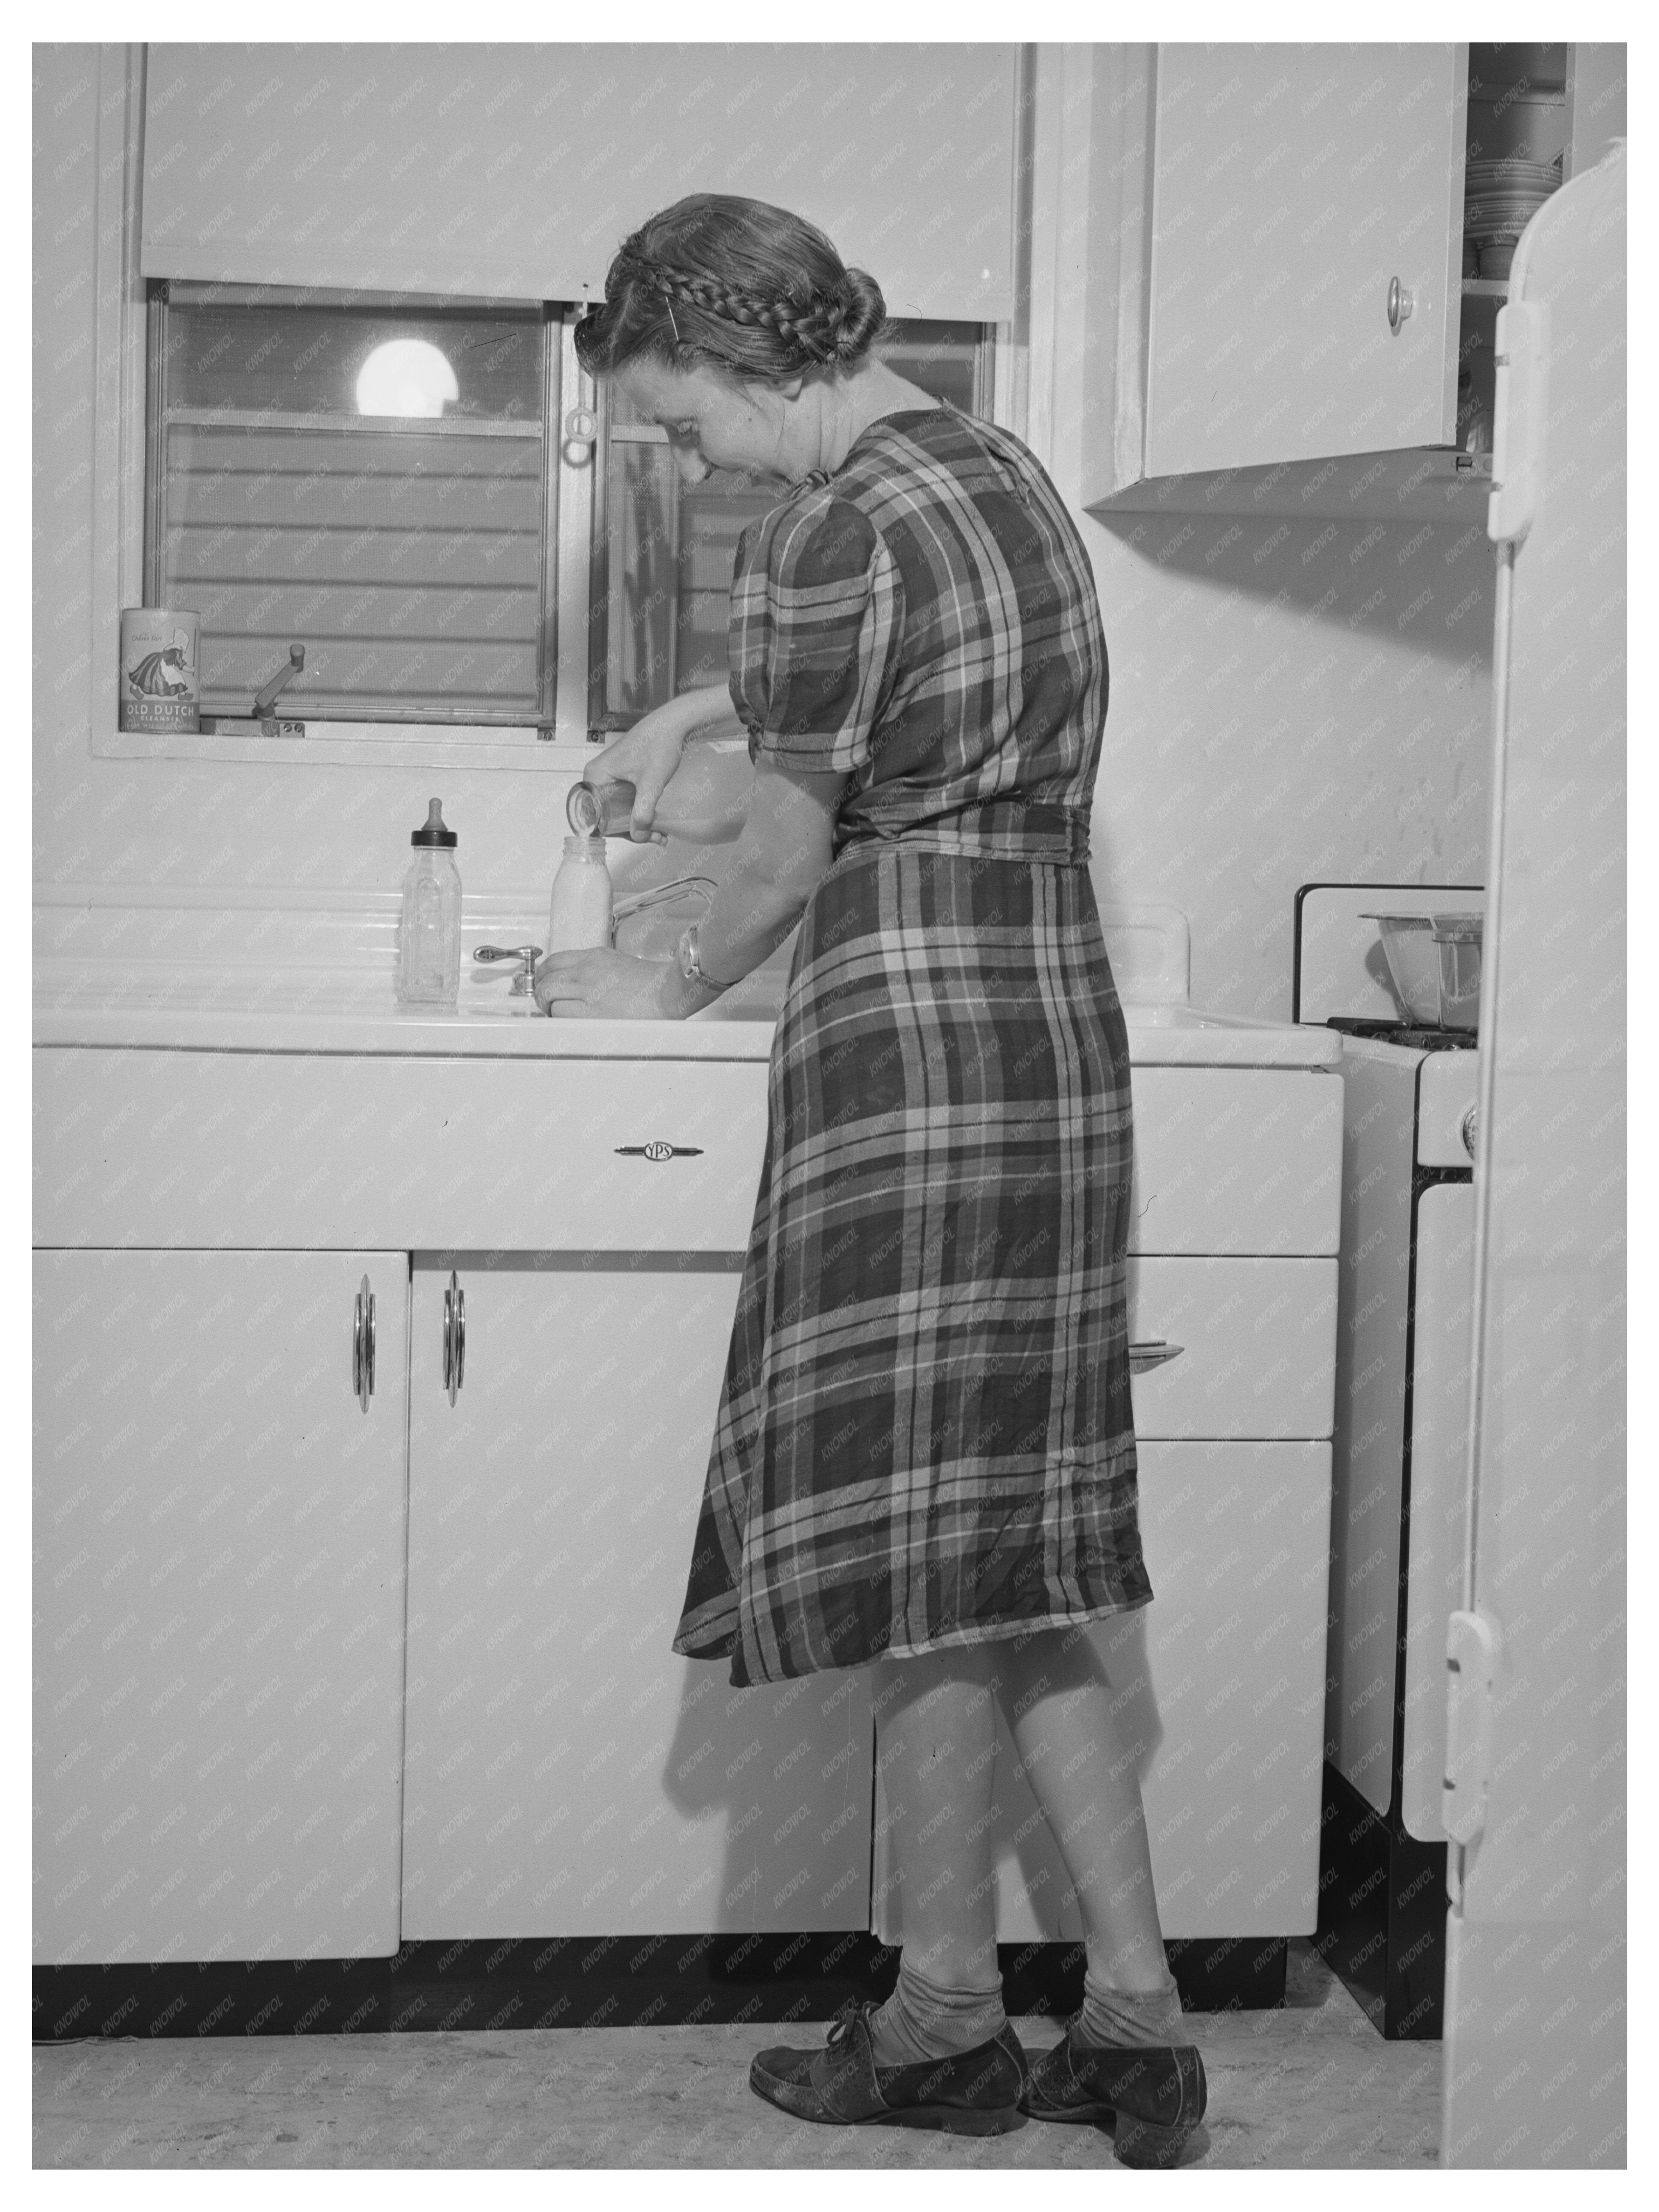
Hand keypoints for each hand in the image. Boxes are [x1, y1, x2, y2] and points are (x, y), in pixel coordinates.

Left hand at [533, 947, 673, 1018]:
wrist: (668, 991)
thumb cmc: (653, 982)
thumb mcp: (621, 962)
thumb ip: (599, 969)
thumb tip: (586, 981)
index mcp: (595, 957)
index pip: (555, 960)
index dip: (544, 974)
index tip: (544, 982)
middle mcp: (587, 969)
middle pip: (546, 976)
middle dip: (540, 990)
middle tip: (543, 1001)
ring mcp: (588, 988)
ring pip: (547, 992)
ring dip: (545, 1004)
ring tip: (551, 1012)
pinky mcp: (591, 1009)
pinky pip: (559, 1011)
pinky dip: (556, 1017)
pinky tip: (564, 1020)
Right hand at [583, 700, 696, 843]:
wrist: (673, 722)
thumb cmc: (659, 744)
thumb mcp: (650, 783)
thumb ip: (643, 812)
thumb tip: (638, 836)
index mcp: (595, 776)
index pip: (595, 816)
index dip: (616, 831)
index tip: (637, 838)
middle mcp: (598, 776)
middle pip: (608, 814)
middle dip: (632, 829)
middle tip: (655, 838)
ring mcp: (610, 774)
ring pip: (619, 808)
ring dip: (639, 822)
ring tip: (661, 833)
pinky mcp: (623, 773)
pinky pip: (625, 798)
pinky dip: (640, 810)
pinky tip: (656, 820)